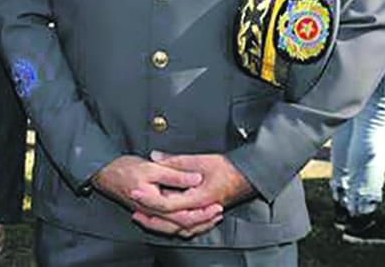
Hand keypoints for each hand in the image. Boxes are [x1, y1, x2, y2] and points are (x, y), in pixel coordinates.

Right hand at [93, 155, 222, 236]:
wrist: (103, 174)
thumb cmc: (123, 169)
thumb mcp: (151, 167)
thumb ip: (175, 174)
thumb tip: (196, 178)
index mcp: (156, 204)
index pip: (185, 214)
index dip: (203, 211)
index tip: (217, 205)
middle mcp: (154, 214)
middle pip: (183, 225)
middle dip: (203, 220)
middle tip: (218, 213)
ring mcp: (151, 215)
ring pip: (176, 228)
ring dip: (195, 225)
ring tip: (209, 218)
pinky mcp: (149, 213)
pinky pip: (168, 226)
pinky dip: (182, 225)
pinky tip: (188, 221)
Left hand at [134, 151, 254, 235]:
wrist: (249, 176)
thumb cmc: (228, 169)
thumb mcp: (200, 160)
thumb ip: (175, 160)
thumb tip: (155, 156)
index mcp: (199, 198)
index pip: (168, 204)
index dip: (149, 199)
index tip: (135, 192)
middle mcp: (201, 210)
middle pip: (172, 222)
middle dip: (152, 218)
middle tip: (135, 210)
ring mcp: (204, 214)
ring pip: (180, 228)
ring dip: (161, 224)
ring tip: (144, 217)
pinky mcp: (205, 214)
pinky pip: (188, 226)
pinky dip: (173, 224)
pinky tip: (164, 219)